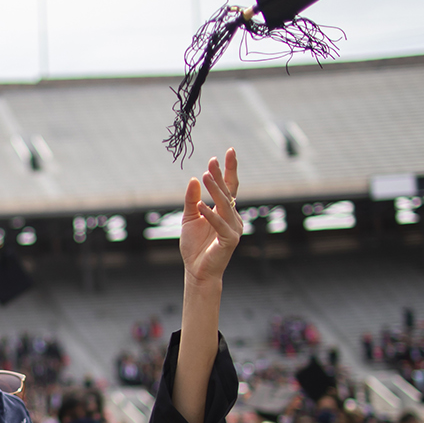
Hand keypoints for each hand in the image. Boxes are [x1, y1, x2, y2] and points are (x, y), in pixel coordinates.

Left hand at [179, 149, 242, 288]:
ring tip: (206, 176)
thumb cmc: (195, 245)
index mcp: (225, 211)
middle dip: (221, 175)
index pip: (229, 187)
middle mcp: (233, 218)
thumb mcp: (189, 218)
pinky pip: (220, 224)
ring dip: (215, 191)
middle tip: (213, 160)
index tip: (227, 152)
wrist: (196, 270)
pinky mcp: (230, 240)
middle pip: (228, 192)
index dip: (227, 170)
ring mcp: (234, 229)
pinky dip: (211, 215)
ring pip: (225, 205)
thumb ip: (192, 199)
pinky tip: (201, 206)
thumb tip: (195, 178)